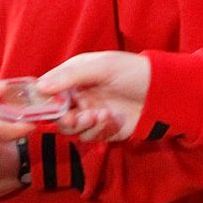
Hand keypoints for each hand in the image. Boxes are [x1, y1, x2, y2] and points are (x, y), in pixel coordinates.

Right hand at [36, 52, 151, 141]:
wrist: (162, 93)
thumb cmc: (133, 72)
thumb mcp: (102, 67)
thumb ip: (71, 76)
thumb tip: (40, 87)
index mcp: (76, 75)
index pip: (49, 87)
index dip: (42, 98)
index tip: (42, 106)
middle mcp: (80, 95)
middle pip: (55, 112)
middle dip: (62, 116)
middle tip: (72, 117)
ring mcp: (90, 113)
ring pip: (70, 127)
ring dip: (80, 124)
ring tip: (97, 115)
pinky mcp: (101, 129)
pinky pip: (87, 136)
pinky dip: (95, 130)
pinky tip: (108, 119)